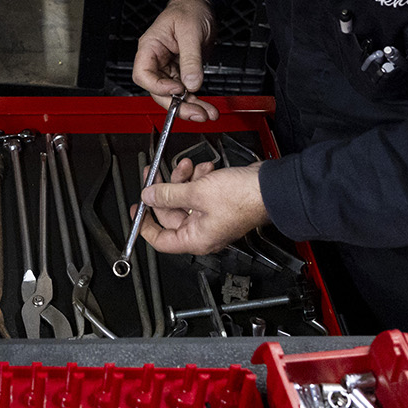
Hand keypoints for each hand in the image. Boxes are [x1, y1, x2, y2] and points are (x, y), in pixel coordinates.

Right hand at [133, 0, 220, 121]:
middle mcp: (157, 61)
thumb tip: (192, 83)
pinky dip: (196, 100)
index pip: (143, 75)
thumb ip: (191, 59)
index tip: (178, 89)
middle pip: (159, 91)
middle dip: (177, 105)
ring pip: (173, 95)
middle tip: (195, 113)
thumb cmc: (189, 11)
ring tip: (206, 114)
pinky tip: (206, 107)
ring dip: (189, 107)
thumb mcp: (190, 32)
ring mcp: (169, 68)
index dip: (158, 86)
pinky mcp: (182, 72)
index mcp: (150, 48)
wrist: (201, 6)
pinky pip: (186, 91)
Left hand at [134, 158, 268, 255]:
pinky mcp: (220, 204)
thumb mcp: (197, 193)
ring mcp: (212, 218)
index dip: (145, 225)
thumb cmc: (243, 198)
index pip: (161, 240)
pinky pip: (201, 193)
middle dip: (165, 190)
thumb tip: (149, 196)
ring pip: (186, 199)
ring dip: (184, 180)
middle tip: (157, 175)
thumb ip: (168, 195)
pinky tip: (205, 169)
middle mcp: (203, 232)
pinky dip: (200, 179)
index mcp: (195, 239)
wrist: (270, 187)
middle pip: (171, 214)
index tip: (137, 210)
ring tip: (188, 166)